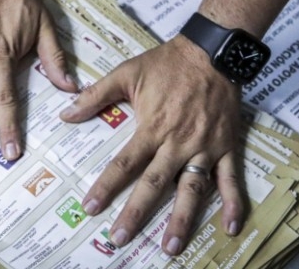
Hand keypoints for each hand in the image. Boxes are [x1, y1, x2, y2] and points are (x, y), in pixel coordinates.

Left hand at [60, 36, 245, 254]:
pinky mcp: (226, 147)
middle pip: (154, 184)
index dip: (106, 186)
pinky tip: (230, 227)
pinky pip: (230, 179)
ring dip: (182, 219)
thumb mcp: (126, 73)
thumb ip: (94, 96)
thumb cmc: (166, 63)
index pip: (124, 164)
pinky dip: (233, 203)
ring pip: (192, 190)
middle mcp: (178, 143)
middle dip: (136, 213)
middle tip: (120, 237)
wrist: (211, 51)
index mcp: (152, 127)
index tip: (91, 207)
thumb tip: (65, 114)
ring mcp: (204, 147)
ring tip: (171, 246)